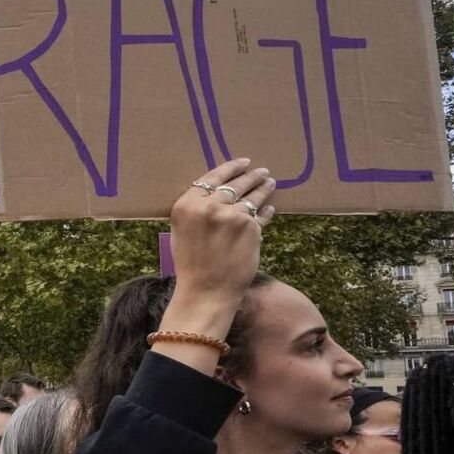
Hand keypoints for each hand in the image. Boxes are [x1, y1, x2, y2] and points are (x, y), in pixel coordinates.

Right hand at [153, 160, 275, 374]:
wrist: (206, 291)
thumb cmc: (192, 265)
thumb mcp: (183, 232)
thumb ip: (197, 210)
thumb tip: (217, 195)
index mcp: (186, 204)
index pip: (210, 178)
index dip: (230, 168)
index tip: (243, 162)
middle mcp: (208, 205)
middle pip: (234, 184)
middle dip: (250, 176)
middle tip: (261, 171)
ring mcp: (231, 215)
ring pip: (251, 196)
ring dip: (262, 188)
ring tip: (270, 182)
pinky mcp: (250, 227)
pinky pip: (260, 215)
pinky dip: (265, 212)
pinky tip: (269, 209)